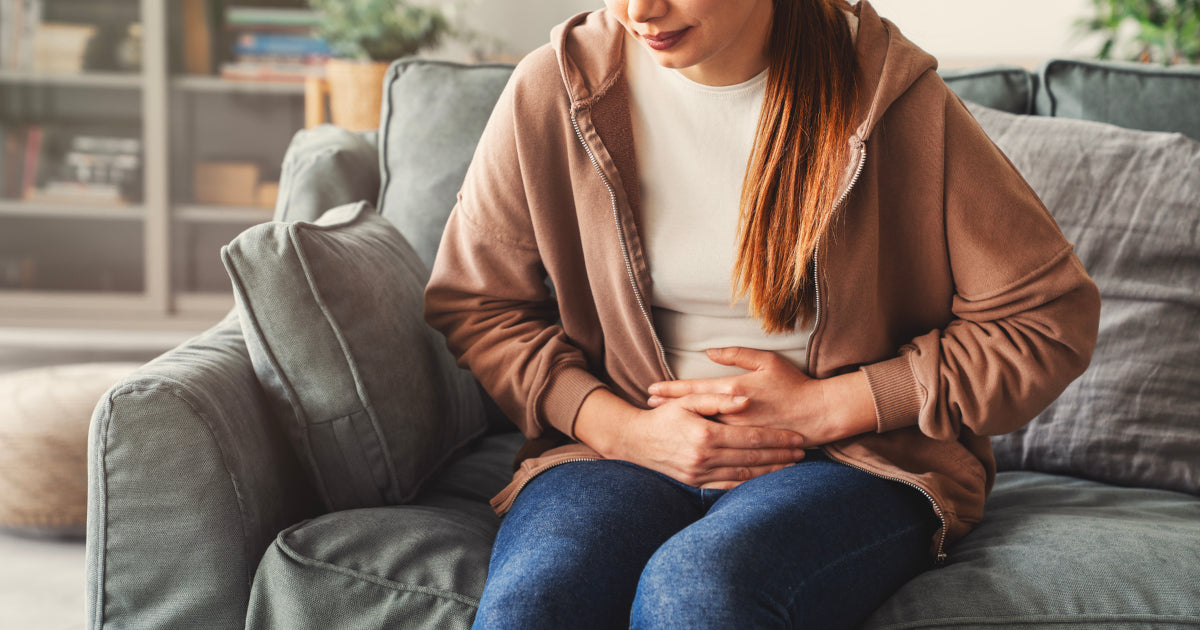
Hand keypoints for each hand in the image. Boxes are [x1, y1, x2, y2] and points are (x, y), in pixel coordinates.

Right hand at [574, 389, 807, 489]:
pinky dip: (749, 485)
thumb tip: (745, 399)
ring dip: (770, 471)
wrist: (634, 442)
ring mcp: (700, 474)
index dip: (777, 439)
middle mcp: (705, 457)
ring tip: (791, 467)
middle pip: (753, 457)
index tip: (797, 438)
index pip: (751, 438)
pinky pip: (728, 487)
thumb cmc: (662, 416)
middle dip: (781, 455)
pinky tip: (764, 480)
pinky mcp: (695, 484)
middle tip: (802, 452)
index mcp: (706, 434)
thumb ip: (717, 399)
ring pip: (744, 474)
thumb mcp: (687, 401)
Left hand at [646, 347, 877, 447]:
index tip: (650, 390)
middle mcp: (732, 413)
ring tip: (661, 428)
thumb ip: (736, 354)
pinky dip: (702, 446)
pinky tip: (689, 446)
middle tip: (647, 411)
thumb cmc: (793, 385)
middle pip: (692, 412)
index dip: (670, 390)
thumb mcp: (766, 361)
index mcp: (734, 390)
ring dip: (681, 428)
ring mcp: (739, 433)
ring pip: (701, 431)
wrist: (818, 414)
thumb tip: (708, 352)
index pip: (694, 390)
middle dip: (668, 411)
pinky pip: (719, 448)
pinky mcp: (747, 448)